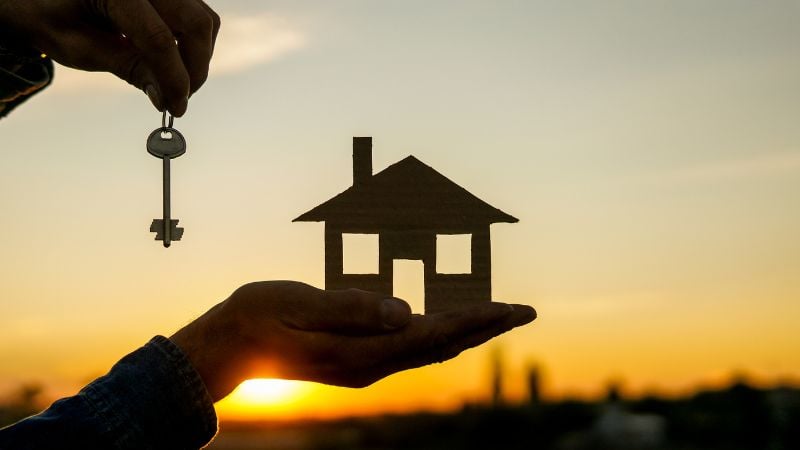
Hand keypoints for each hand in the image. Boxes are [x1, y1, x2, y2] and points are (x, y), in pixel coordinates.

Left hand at [0, 0, 219, 115]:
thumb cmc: (48, 14)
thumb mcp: (79, 47)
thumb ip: (126, 67)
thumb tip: (165, 96)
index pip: (159, 38)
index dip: (174, 79)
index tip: (176, 108)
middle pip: (196, 24)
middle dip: (195, 68)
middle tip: (180, 97)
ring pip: (203, 19)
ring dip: (198, 55)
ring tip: (175, 80)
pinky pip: (196, 13)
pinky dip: (193, 41)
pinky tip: (172, 59)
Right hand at [170, 281, 535, 401]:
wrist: (229, 346)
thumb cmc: (259, 317)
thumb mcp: (300, 305)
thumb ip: (351, 309)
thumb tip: (405, 310)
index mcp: (360, 351)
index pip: (431, 333)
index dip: (474, 319)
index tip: (511, 307)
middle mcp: (370, 363)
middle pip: (441, 344)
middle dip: (485, 326)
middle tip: (525, 311)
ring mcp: (365, 364)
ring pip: (430, 347)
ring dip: (468, 331)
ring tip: (499, 315)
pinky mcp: (358, 358)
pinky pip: (411, 346)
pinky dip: (440, 333)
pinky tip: (450, 325)